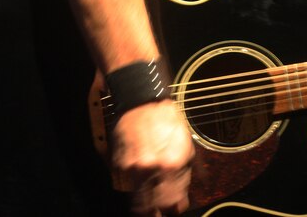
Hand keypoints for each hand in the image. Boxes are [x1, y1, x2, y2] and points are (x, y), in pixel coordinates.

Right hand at [111, 99, 195, 215]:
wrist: (144, 102)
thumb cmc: (167, 120)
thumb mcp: (186, 145)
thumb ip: (183, 175)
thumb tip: (180, 198)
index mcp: (172, 164)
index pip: (172, 203)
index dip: (174, 209)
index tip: (175, 209)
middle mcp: (152, 168)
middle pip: (153, 207)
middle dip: (159, 210)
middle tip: (162, 209)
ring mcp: (133, 168)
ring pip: (138, 200)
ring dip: (146, 203)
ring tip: (151, 199)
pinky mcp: (120, 164)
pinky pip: (129, 184)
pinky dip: (136, 186)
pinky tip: (142, 179)